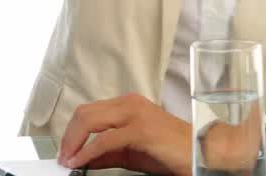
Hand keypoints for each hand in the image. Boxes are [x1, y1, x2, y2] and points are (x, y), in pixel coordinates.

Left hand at [57, 93, 192, 175]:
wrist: (202, 151)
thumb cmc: (172, 150)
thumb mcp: (132, 152)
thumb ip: (107, 153)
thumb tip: (82, 159)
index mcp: (127, 104)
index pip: (88, 111)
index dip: (72, 131)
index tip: (65, 150)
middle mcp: (128, 104)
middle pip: (84, 113)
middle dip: (68, 136)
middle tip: (63, 156)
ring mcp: (134, 114)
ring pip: (90, 121)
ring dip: (73, 142)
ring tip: (68, 160)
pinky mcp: (140, 130)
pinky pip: (104, 140)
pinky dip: (87, 151)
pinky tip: (80, 161)